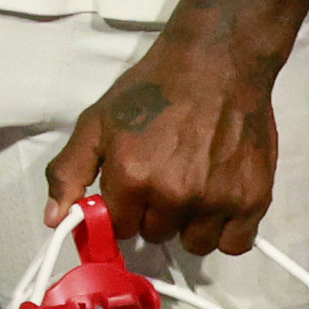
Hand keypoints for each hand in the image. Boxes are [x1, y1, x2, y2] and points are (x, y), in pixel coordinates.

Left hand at [43, 18, 289, 260]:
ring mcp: (217, 200)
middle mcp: (175, 195)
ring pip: (194, 243)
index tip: (130, 192)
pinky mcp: (253, 200)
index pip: (118, 228)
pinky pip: (235, 244)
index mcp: (132, 176)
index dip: (122, 210)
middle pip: (156, 235)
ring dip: (189, 224)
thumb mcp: (96, 121)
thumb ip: (69, 171)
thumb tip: (55, 218)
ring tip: (192, 187)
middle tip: (164, 177)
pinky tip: (217, 201)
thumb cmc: (154, 90)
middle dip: (155, 213)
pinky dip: (225, 230)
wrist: (217, 64)